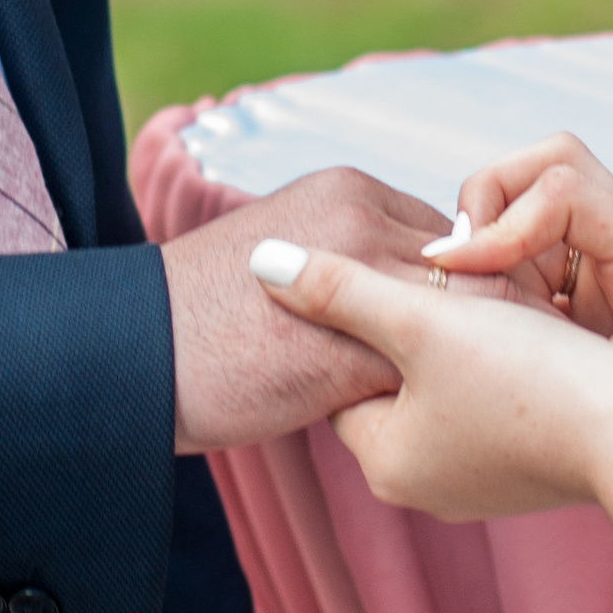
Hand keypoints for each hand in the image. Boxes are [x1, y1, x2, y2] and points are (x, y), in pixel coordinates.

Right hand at [163, 171, 448, 451]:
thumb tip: (418, 291)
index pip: (449, 235)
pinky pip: (423, 374)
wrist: (140, 351)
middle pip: (467, 272)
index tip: (449, 333)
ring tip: (444, 399)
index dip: (457, 289)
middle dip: (471, 325)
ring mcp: (360, 281)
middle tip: (462, 372)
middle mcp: (363, 220)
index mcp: (350, 188)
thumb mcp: (289, 246)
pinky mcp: (350, 351)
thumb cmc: (213, 310)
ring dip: (454, 362)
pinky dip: (426, 401)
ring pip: (458, 321)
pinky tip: (409, 423)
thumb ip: (354, 252)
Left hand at [252, 236, 612, 520]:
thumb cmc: (527, 378)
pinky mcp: (528, 465)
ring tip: (485, 297)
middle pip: (392, 379)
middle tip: (438, 274)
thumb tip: (259, 261)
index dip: (360, 311)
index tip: (388, 269)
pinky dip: (498, 361)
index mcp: (386, 461)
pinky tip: (526, 328)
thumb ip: (338, 288)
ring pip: (445, 385)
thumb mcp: (420, 320)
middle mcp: (426, 484)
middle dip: (410, 324)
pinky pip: (491, 400)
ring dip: (458, 338)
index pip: (342, 372)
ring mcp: (481, 480)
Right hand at [426, 132, 612, 433]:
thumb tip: (453, 276)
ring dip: (490, 233)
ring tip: (476, 298)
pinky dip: (498, 264)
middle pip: (551, 163)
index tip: (452, 268)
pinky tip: (491, 316)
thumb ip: (535, 331)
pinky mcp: (592, 280)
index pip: (566, 187)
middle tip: (458, 266)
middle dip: (490, 201)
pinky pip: (531, 242)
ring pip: (533, 192)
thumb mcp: (604, 389)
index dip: (500, 223)